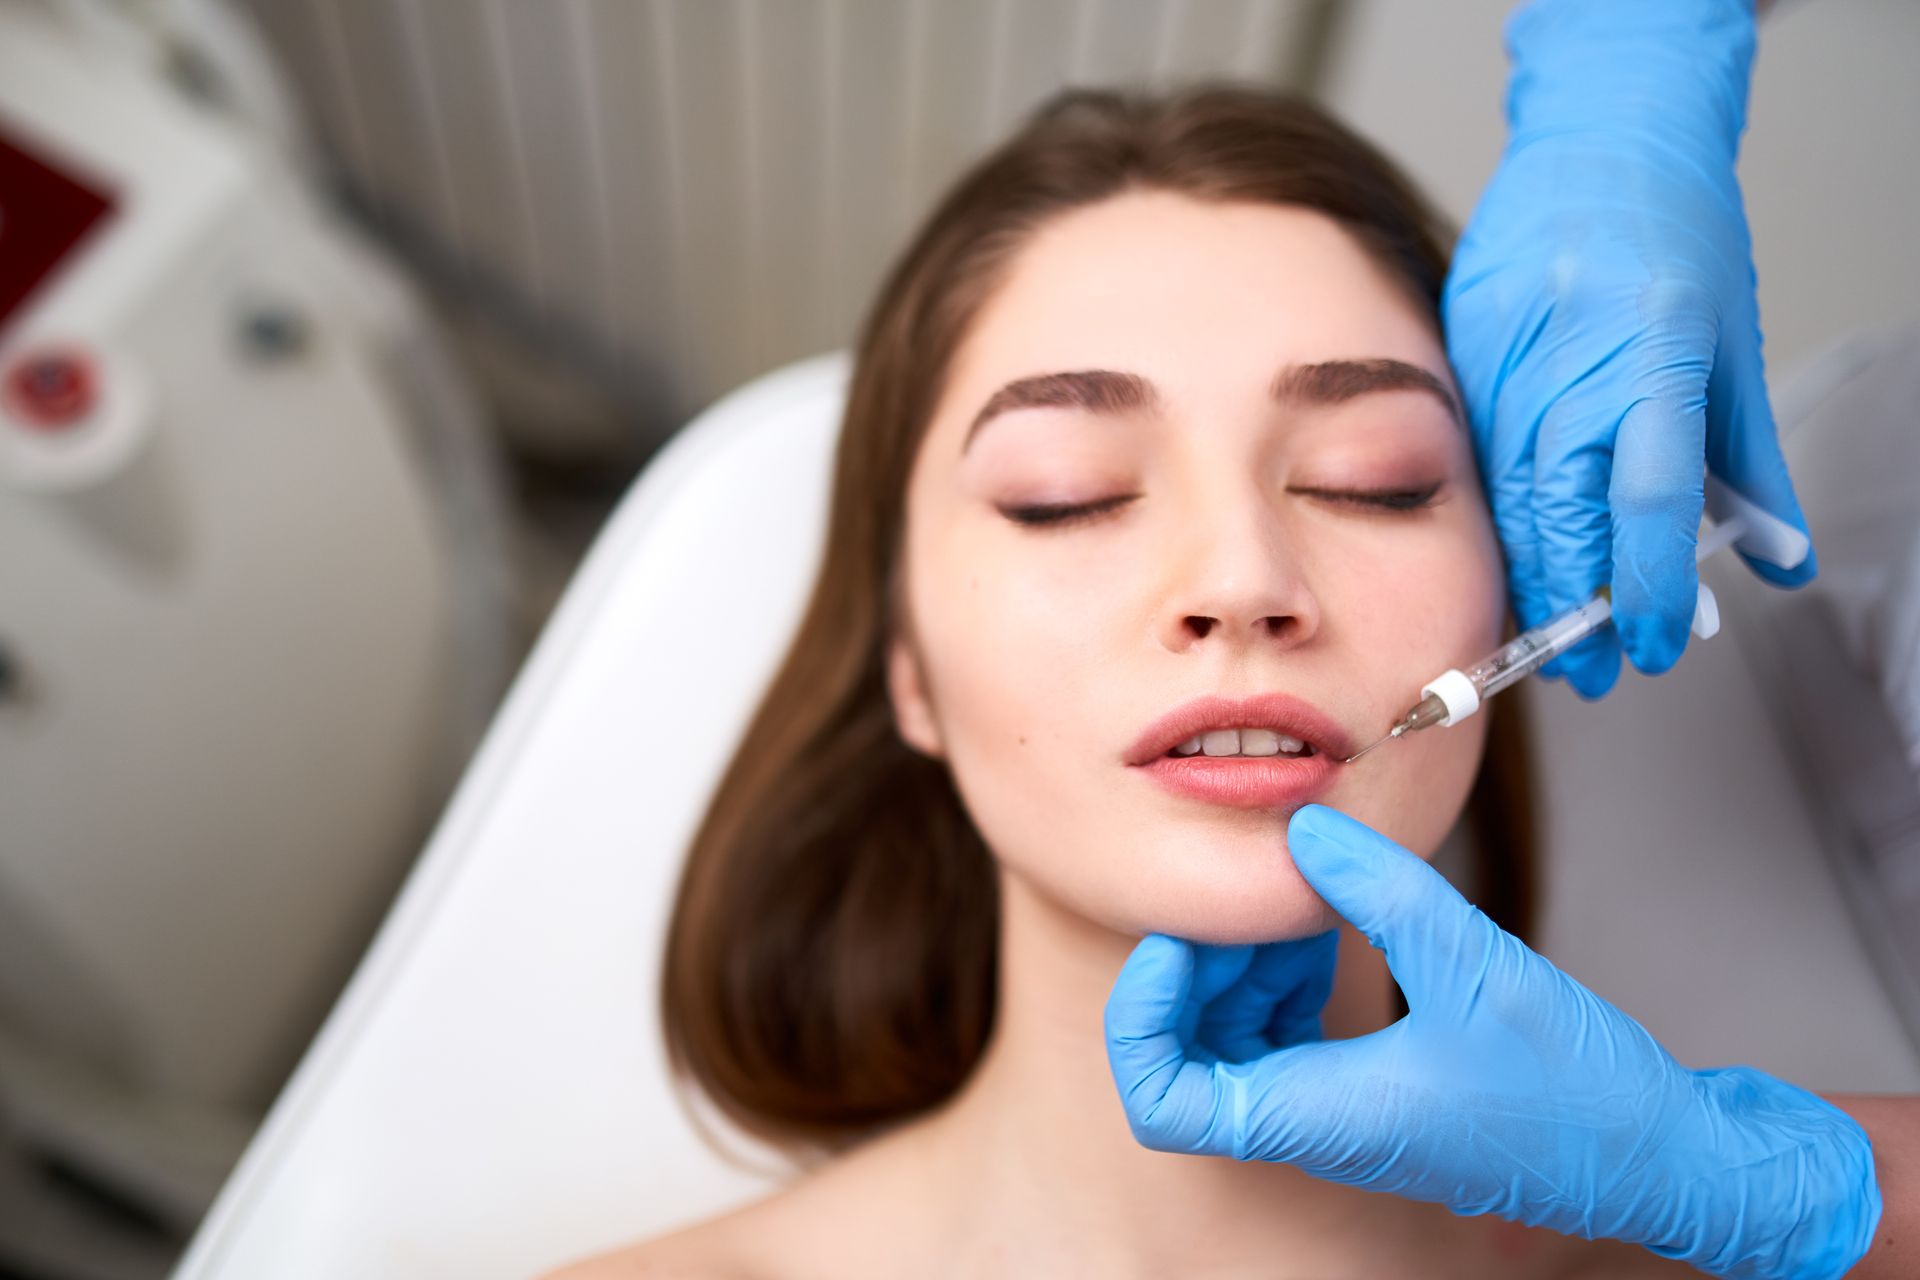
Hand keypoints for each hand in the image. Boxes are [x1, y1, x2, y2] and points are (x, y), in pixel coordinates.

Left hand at [1104, 804, 1880, 1279]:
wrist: (1665, 1155)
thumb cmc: (1580, 1096)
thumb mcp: (1471, 961)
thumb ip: (1374, 887)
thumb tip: (1302, 828)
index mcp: (1316, 1116)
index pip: (1162, 1099)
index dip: (1142, 1016)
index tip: (1177, 937)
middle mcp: (1316, 1123)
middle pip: (1191, 1055)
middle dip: (1199, 968)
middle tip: (1245, 899)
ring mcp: (1344, 1111)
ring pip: (1239, 1040)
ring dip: (1247, 967)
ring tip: (1297, 902)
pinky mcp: (1377, 1090)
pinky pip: (1293, 1035)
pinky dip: (1292, 978)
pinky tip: (1335, 923)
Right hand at [1443, 0, 1815, 697]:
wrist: (1599, 139)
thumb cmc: (1678, 232)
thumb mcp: (1735, 343)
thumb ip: (1750, 461)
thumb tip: (1777, 560)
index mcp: (1655, 353)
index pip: (1645, 498)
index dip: (1642, 585)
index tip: (1647, 645)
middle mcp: (1572, 357)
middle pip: (1560, 513)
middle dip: (1571, 607)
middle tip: (1586, 672)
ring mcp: (1507, 354)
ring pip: (1507, 496)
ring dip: (1527, 574)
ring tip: (1548, 632)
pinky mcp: (1463, 350)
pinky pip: (1474, 458)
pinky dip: (1497, 515)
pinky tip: (1512, 554)